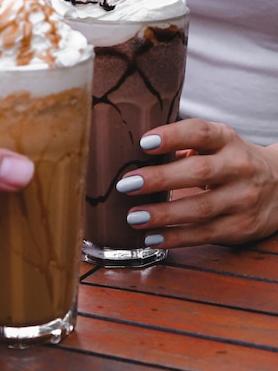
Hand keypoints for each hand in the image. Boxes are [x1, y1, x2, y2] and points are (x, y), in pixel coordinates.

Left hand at [116, 118, 277, 247]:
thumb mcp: (217, 143)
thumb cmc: (233, 161)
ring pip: (201, 208)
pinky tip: (152, 238)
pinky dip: (176, 238)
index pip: (200, 132)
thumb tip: (136, 153)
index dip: (172, 136)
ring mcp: (242, 199)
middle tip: (127, 184)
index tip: (144, 143)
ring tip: (134, 216)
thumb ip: (184, 144)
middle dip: (160, 179)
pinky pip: (204, 234)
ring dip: (164, 214)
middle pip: (199, 172)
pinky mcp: (240, 227)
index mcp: (227, 140)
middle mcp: (238, 167)